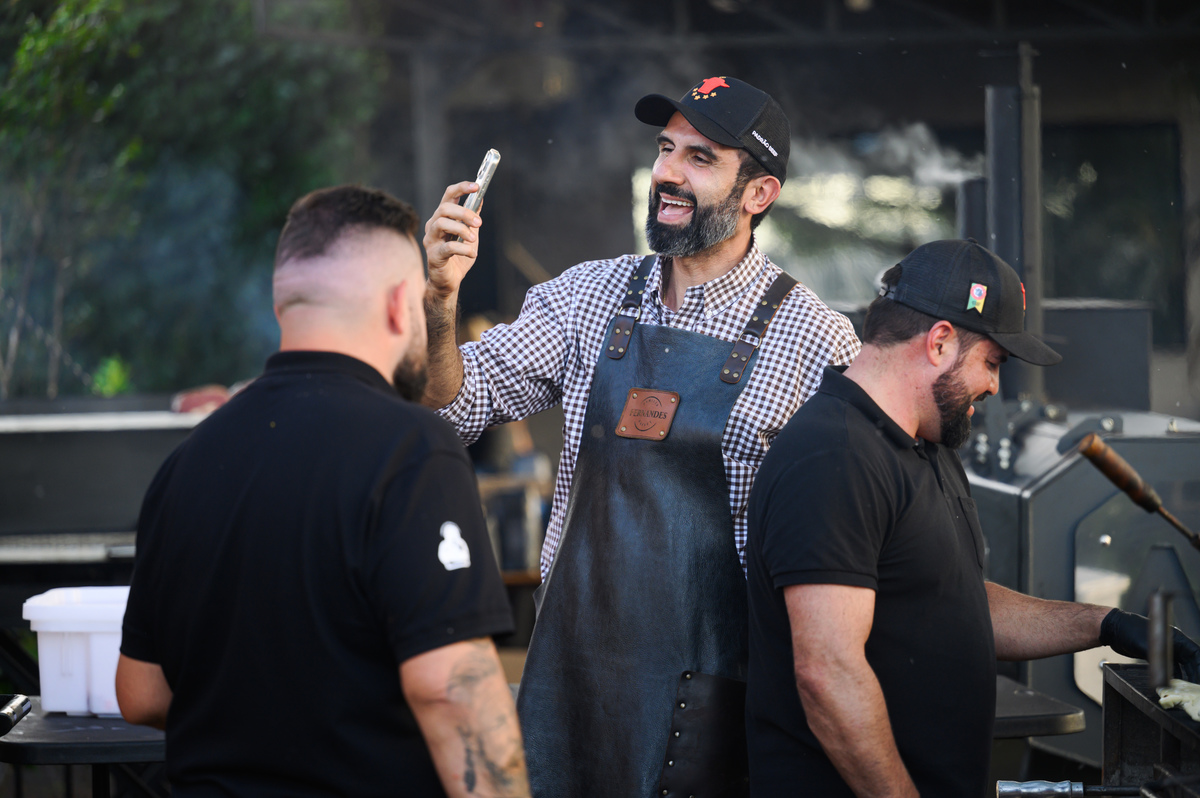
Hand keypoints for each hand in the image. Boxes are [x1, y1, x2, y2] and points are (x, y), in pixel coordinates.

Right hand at [423, 181, 483, 303]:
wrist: (450, 282)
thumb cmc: (459, 257)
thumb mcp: (470, 234)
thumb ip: (473, 218)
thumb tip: (480, 199)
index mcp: (442, 217)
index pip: (448, 196)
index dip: (461, 188)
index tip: (477, 186)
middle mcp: (433, 226)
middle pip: (444, 208)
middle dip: (464, 213)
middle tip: (479, 223)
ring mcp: (431, 240)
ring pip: (442, 224)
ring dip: (462, 229)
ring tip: (473, 239)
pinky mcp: (434, 256)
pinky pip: (448, 247)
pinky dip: (463, 249)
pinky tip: (472, 253)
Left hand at [1100, 608, 1199, 682]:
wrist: (1113, 628)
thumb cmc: (1130, 631)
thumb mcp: (1146, 648)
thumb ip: (1157, 663)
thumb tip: (1166, 680)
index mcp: (1175, 637)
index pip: (1196, 653)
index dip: (1199, 667)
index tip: (1199, 681)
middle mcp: (1173, 643)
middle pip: (1191, 660)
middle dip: (1195, 674)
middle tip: (1196, 688)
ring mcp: (1164, 649)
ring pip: (1181, 664)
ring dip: (1185, 676)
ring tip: (1188, 689)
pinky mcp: (1155, 655)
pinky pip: (1169, 666)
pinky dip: (1173, 675)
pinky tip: (1174, 685)